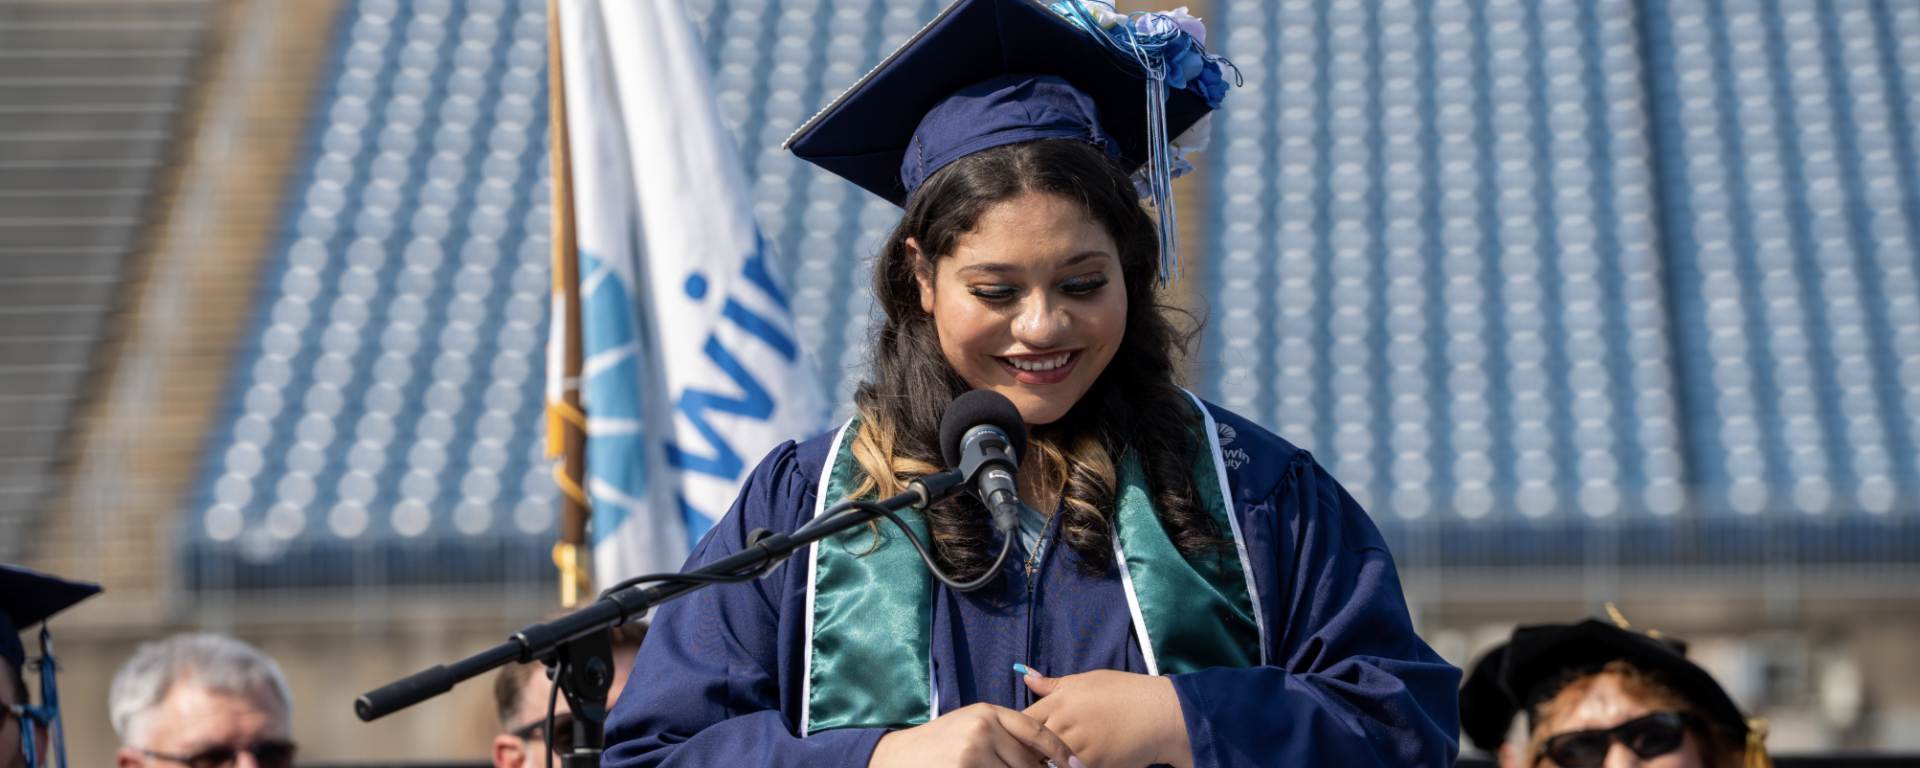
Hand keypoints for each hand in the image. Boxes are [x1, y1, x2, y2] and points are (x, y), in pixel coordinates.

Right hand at [867, 702, 1079, 767]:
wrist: (897, 758)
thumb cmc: (939, 744)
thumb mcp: (970, 725)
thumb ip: (1004, 733)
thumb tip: (1044, 756)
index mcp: (988, 712)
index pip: (1036, 731)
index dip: (1061, 751)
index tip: (1078, 766)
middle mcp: (983, 729)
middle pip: (1029, 763)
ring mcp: (972, 754)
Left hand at [1020, 668, 1190, 767]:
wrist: (1159, 715)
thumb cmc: (1124, 693)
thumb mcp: (1086, 681)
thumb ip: (1052, 684)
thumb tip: (1025, 675)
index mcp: (1058, 702)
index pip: (1020, 722)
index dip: (1016, 733)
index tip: (1018, 739)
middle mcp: (1064, 725)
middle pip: (1028, 747)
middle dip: (1026, 753)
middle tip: (1025, 756)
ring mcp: (1077, 748)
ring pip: (1046, 764)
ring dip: (1044, 764)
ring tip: (1044, 763)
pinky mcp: (1092, 766)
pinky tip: (1068, 766)